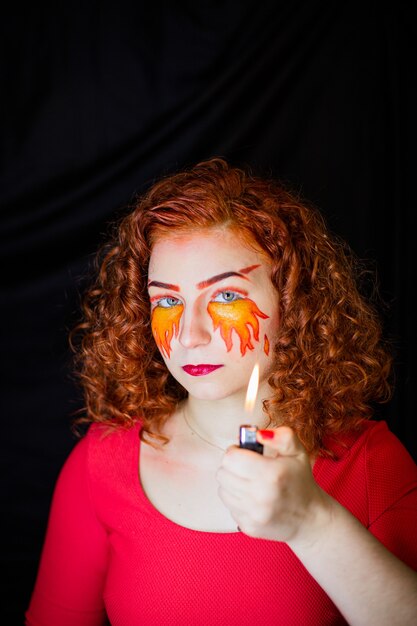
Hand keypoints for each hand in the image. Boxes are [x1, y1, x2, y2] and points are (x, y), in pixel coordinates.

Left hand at [216, 426, 332, 543]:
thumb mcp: (297, 452)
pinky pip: (229, 507)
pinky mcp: (249, 527)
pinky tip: (252, 498)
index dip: (235, 451)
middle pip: (222, 474)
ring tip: (249, 482)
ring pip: (222, 490)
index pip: (230, 458)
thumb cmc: (301, 481)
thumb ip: (282, 436)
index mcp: (271, 474)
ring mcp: (254, 514)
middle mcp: (261, 496)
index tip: (243, 453)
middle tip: (246, 467)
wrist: (310, 519)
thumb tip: (259, 434)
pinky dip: (237, 500)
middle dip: (232, 467)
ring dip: (232, 483)